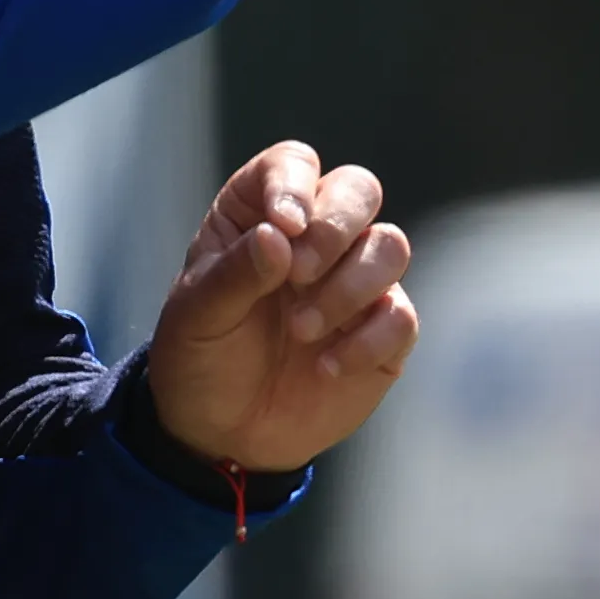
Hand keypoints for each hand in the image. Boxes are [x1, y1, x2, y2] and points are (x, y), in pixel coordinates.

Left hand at [147, 142, 419, 472]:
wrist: (220, 434)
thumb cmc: (201, 357)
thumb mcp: (198, 316)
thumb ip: (235, 273)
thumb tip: (278, 237)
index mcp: (261, 214)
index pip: (294, 164)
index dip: (295, 185)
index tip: (283, 227)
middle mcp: (315, 238)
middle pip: (358, 190)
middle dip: (335, 227)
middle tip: (298, 275)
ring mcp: (354, 282)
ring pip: (390, 246)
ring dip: (350, 286)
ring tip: (302, 331)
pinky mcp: (382, 332)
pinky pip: (402, 315)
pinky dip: (368, 341)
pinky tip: (328, 368)